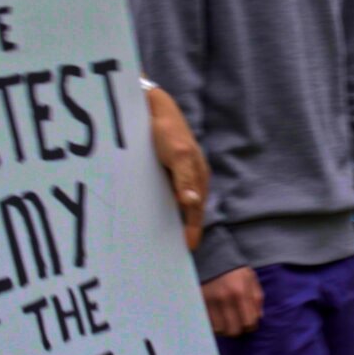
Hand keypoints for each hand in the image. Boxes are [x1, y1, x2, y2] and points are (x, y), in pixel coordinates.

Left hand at [146, 85, 208, 249]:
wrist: (154, 106)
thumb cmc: (168, 129)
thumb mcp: (178, 154)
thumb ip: (185, 179)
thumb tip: (192, 204)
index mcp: (198, 175)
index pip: (197, 209)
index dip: (193, 229)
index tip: (187, 248)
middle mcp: (192, 176)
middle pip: (191, 208)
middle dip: (186, 228)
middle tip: (175, 249)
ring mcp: (180, 172)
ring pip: (180, 201)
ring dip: (175, 218)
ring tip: (165, 236)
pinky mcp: (167, 168)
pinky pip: (169, 192)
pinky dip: (165, 205)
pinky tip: (156, 211)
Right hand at [201, 267, 262, 336]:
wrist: (213, 257)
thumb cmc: (236, 270)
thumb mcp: (251, 279)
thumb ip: (257, 299)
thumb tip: (258, 318)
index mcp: (241, 293)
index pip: (249, 322)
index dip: (251, 326)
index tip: (249, 322)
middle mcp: (225, 299)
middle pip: (233, 330)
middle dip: (238, 329)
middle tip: (238, 323)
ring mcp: (211, 302)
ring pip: (220, 330)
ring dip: (225, 328)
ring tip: (228, 321)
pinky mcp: (200, 303)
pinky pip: (209, 324)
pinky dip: (215, 325)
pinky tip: (219, 318)